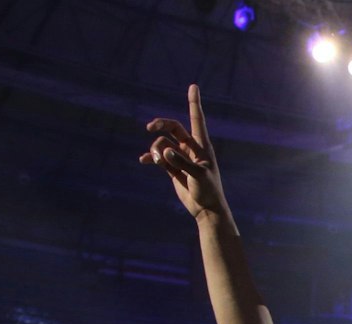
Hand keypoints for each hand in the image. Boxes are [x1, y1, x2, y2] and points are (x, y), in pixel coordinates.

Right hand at [140, 85, 229, 223]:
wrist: (205, 209)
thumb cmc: (208, 191)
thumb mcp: (197, 176)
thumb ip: (181, 162)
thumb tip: (164, 151)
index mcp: (201, 146)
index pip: (196, 119)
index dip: (194, 103)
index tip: (193, 86)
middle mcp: (190, 148)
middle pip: (172, 128)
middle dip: (160, 125)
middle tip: (150, 128)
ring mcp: (180, 157)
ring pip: (161, 144)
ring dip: (156, 150)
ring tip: (159, 163)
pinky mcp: (172, 168)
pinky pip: (158, 157)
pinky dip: (150, 157)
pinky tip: (143, 160)